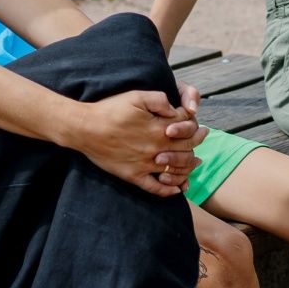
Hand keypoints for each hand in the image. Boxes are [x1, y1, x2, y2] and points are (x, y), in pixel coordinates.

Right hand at [75, 85, 203, 194]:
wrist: (84, 128)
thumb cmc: (109, 109)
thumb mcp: (136, 96)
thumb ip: (159, 100)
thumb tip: (176, 110)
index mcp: (158, 128)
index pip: (187, 128)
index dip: (195, 125)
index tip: (198, 124)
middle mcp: (155, 148)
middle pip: (186, 149)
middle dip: (198, 143)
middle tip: (204, 138)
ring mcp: (145, 164)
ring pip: (175, 170)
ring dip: (189, 168)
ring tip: (195, 163)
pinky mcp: (133, 176)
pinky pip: (155, 188)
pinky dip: (168, 190)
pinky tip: (176, 189)